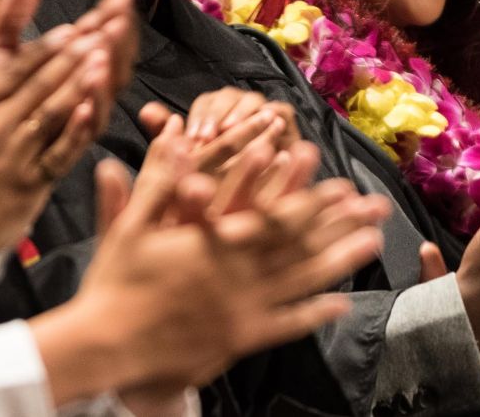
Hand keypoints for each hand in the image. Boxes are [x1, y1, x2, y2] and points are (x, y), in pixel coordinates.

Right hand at [0, 0, 131, 282]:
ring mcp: (14, 156)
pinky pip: (59, 154)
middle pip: (38, 85)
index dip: (43, 49)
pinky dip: (76, 131)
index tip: (69, 29)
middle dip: (71, 56)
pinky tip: (93, 110)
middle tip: (99, 31)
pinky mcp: (30, 185)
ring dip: (79, 83)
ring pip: (52, 112)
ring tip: (103, 57)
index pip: (13, 72)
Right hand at [37, 120, 387, 398]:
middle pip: (300, 244)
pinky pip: (285, 325)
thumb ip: (156, 178)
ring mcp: (242, 308)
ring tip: (372, 243)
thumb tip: (170, 133)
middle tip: (374, 205)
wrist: (106, 347)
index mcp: (213, 243)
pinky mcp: (239, 338)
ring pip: (302, 282)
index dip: (305, 194)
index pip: (270, 213)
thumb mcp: (129, 224)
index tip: (334, 177)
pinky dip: (313, 313)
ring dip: (340, 261)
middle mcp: (237, 274)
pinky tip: (340, 304)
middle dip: (339, 222)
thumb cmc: (113, 284)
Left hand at [136, 88, 298, 175]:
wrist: (261, 203)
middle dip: (217, 115)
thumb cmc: (220, 186)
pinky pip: (281, 111)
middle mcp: (237, 108)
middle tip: (208, 137)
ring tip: (231, 132)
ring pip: (253, 100)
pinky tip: (266, 130)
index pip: (204, 104)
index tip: (193, 140)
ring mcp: (262, 113)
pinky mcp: (286, 122)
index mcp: (212, 114)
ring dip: (242, 113)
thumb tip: (146, 110)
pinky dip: (274, 116)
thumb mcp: (190, 168)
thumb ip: (167, 142)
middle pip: (227, 96)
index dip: (198, 119)